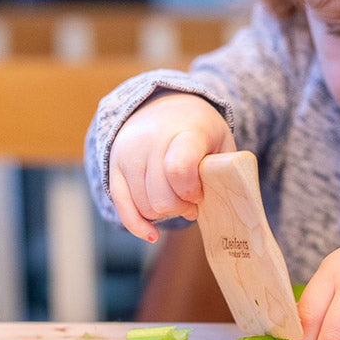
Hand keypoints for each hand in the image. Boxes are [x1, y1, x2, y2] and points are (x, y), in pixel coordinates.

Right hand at [109, 93, 235, 241]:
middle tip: (192, 202)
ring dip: (164, 213)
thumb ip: (225, 172)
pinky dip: (137, 225)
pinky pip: (121, 206)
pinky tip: (153, 235)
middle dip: (180, 208)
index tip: (201, 193)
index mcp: (184, 130)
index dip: (192, 192)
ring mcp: (128, 153)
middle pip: (161, 197)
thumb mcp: (222, 142)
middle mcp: (150, 139)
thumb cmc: (200, 131)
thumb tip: (223, 206)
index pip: (179, 170)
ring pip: (144, 206)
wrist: (165, 104)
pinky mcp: (114, 167)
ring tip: (177, 199)